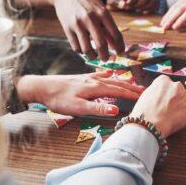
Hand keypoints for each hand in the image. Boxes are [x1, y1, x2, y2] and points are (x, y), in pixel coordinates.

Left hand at [16, 71, 144, 116]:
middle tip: (144, 90)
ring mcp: (88, 78)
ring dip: (122, 82)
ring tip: (132, 84)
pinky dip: (109, 76)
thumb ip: (97, 108)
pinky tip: (110, 74)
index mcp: (95, 87)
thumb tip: (117, 109)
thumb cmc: (58, 99)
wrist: (41, 87)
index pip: (118, 90)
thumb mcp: (77, 107)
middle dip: (131, 87)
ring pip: (110, 79)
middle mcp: (94, 80)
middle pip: (117, 83)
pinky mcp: (81, 78)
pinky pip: (100, 75)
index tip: (144, 96)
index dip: (131, 94)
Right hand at [53, 0, 124, 60]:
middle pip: (101, 44)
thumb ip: (107, 25)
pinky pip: (76, 47)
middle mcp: (91, 19)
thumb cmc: (86, 1)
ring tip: (94, 56)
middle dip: (105, 56)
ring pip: (87, 49)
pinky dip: (81, 51)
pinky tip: (83, 49)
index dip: (120, 46)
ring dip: (92, 56)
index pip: (115, 34)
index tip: (121, 52)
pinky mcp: (67, 28)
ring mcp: (78, 24)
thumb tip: (114, 44)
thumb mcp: (99, 8)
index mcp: (102, 12)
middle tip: (106, 59)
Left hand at [106, 0, 157, 13]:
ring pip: (151, 0)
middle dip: (138, 5)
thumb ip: (115, 2)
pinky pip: (155, 3)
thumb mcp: (111, 3)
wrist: (118, 12)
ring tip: (138, 11)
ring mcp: (145, 0)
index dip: (132, 0)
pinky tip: (144, 13)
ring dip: (145, 7)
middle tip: (132, 9)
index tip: (127, 6)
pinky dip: (152, 8)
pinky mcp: (149, 5)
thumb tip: (124, 4)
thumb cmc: (114, 6)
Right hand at [130, 76, 185, 137]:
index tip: (165, 98)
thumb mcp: (144, 96)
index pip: (168, 81)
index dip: (167, 90)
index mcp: (163, 81)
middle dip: (179, 92)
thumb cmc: (143, 114)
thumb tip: (157, 92)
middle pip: (181, 85)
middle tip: (175, 103)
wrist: (149, 125)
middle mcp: (176, 85)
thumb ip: (154, 91)